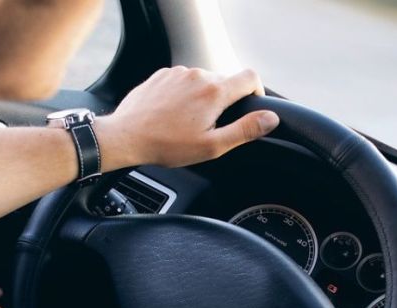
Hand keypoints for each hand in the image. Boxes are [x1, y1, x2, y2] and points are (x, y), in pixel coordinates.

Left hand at [97, 67, 279, 168]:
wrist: (126, 136)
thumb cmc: (167, 145)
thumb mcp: (212, 145)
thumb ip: (245, 130)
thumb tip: (270, 118)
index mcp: (215, 91)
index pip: (251, 77)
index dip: (257, 92)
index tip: (250, 107)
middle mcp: (198, 75)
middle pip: (225, 81)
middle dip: (224, 102)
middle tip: (210, 126)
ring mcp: (178, 72)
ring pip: (203, 81)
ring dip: (203, 98)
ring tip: (188, 123)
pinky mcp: (162, 75)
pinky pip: (183, 81)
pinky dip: (184, 94)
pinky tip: (173, 114)